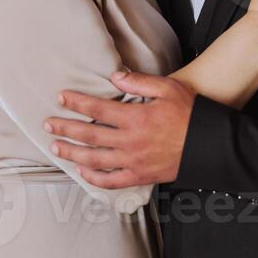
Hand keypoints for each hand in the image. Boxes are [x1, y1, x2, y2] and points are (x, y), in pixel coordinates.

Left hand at [44, 72, 195, 188]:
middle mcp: (130, 141)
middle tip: (48, 124)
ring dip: (72, 153)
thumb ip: (140, 82)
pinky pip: (112, 181)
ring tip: (56, 147)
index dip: (77, 103)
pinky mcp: (140, 176)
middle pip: (89, 134)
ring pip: (94, 159)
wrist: (209, 145)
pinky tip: (82, 171)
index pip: (98, 109)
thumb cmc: (191, 114)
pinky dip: (94, 178)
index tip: (61, 98)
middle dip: (65, 128)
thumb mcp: (168, 88)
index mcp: (136, 118)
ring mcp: (133, 161)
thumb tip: (115, 76)